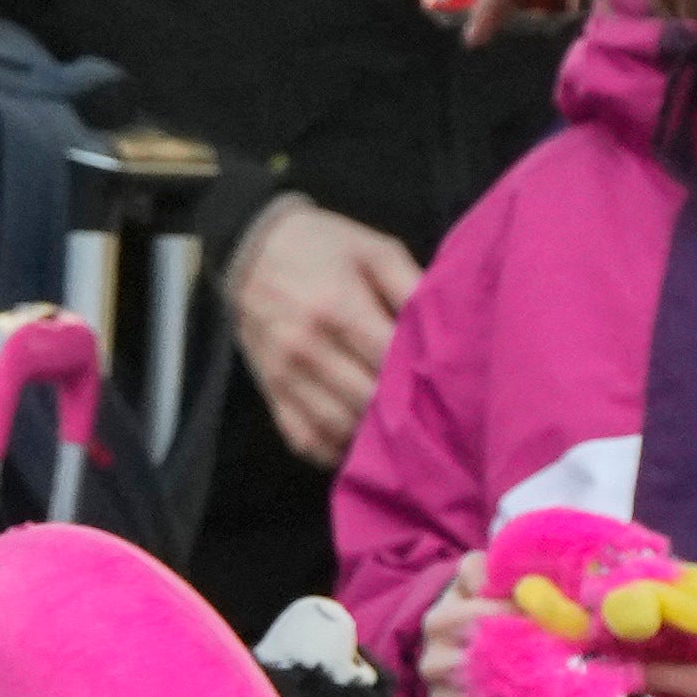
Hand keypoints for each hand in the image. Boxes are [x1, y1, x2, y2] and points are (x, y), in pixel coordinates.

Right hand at [223, 196, 422, 467]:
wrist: (249, 247)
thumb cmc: (321, 245)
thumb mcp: (374, 249)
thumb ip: (410, 286)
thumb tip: (446, 327)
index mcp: (336, 307)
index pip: (389, 360)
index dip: (421, 375)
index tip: (447, 383)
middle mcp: (306, 347)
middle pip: (366, 400)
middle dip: (402, 410)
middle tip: (432, 413)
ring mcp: (284, 375)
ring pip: (338, 428)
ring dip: (372, 438)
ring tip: (404, 433)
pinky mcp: (271, 393)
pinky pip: (306, 440)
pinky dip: (336, 451)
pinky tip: (362, 444)